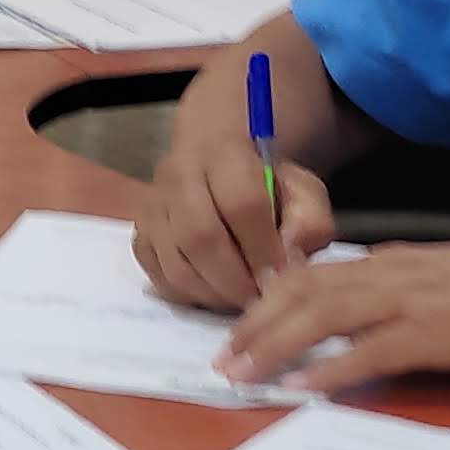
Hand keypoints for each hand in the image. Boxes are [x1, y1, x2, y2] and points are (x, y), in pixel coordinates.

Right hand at [134, 134, 338, 312]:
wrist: (217, 164)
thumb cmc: (266, 182)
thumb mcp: (302, 189)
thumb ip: (309, 221)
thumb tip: (288, 262)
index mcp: (224, 150)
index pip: (241, 203)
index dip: (262, 248)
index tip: (280, 277)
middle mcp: (177, 174)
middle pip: (200, 236)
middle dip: (235, 280)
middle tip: (259, 298)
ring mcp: (151, 206)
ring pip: (174, 263)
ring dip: (212, 293)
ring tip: (239, 299)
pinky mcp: (139, 234)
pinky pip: (158, 277)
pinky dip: (188, 295)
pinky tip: (214, 293)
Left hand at [214, 244, 449, 392]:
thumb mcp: (444, 277)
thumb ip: (398, 285)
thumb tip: (356, 299)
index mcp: (394, 260)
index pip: (313, 274)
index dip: (268, 301)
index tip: (239, 330)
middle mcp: (394, 273)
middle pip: (304, 291)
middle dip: (255, 326)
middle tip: (222, 360)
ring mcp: (414, 301)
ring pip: (325, 316)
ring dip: (276, 346)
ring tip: (243, 374)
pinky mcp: (437, 334)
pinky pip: (372, 351)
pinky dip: (331, 367)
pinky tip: (302, 386)